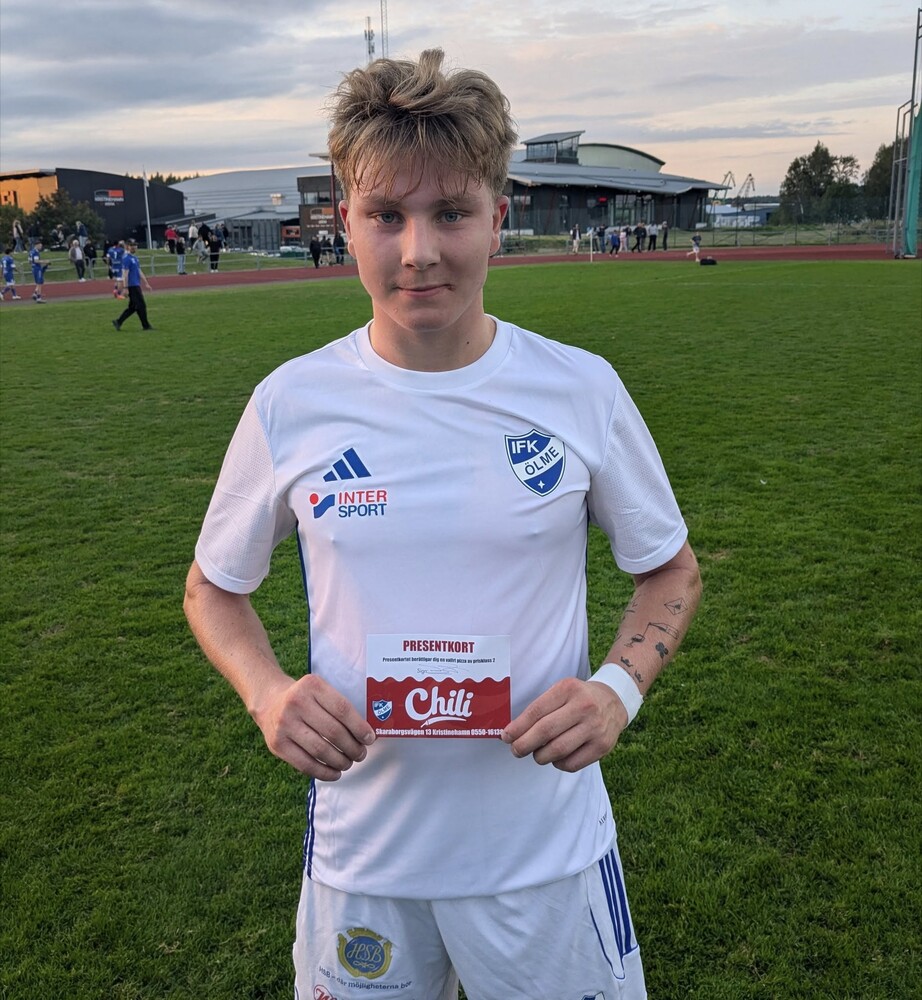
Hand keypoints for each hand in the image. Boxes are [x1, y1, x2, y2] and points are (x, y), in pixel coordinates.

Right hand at [253, 673, 375, 780]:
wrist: (270, 702)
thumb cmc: (306, 699)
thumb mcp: (320, 691)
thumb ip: (339, 707)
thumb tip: (366, 735)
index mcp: (312, 686)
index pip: (342, 709)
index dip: (359, 727)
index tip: (369, 739)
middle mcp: (296, 703)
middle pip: (333, 732)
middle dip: (352, 747)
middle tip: (361, 754)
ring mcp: (284, 725)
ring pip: (320, 750)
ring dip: (340, 761)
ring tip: (348, 763)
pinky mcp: (277, 744)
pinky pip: (305, 764)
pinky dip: (324, 772)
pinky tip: (335, 773)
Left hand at [501, 677, 626, 771]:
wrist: (614, 701)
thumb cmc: (578, 698)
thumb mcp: (561, 691)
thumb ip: (540, 709)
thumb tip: (513, 733)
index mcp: (568, 689)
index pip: (536, 711)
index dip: (518, 727)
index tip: (506, 736)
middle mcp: (584, 706)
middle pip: (545, 731)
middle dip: (524, 744)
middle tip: (516, 750)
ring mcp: (595, 727)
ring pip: (558, 750)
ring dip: (540, 756)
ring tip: (537, 754)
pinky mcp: (603, 746)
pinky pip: (572, 763)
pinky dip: (558, 764)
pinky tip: (556, 757)